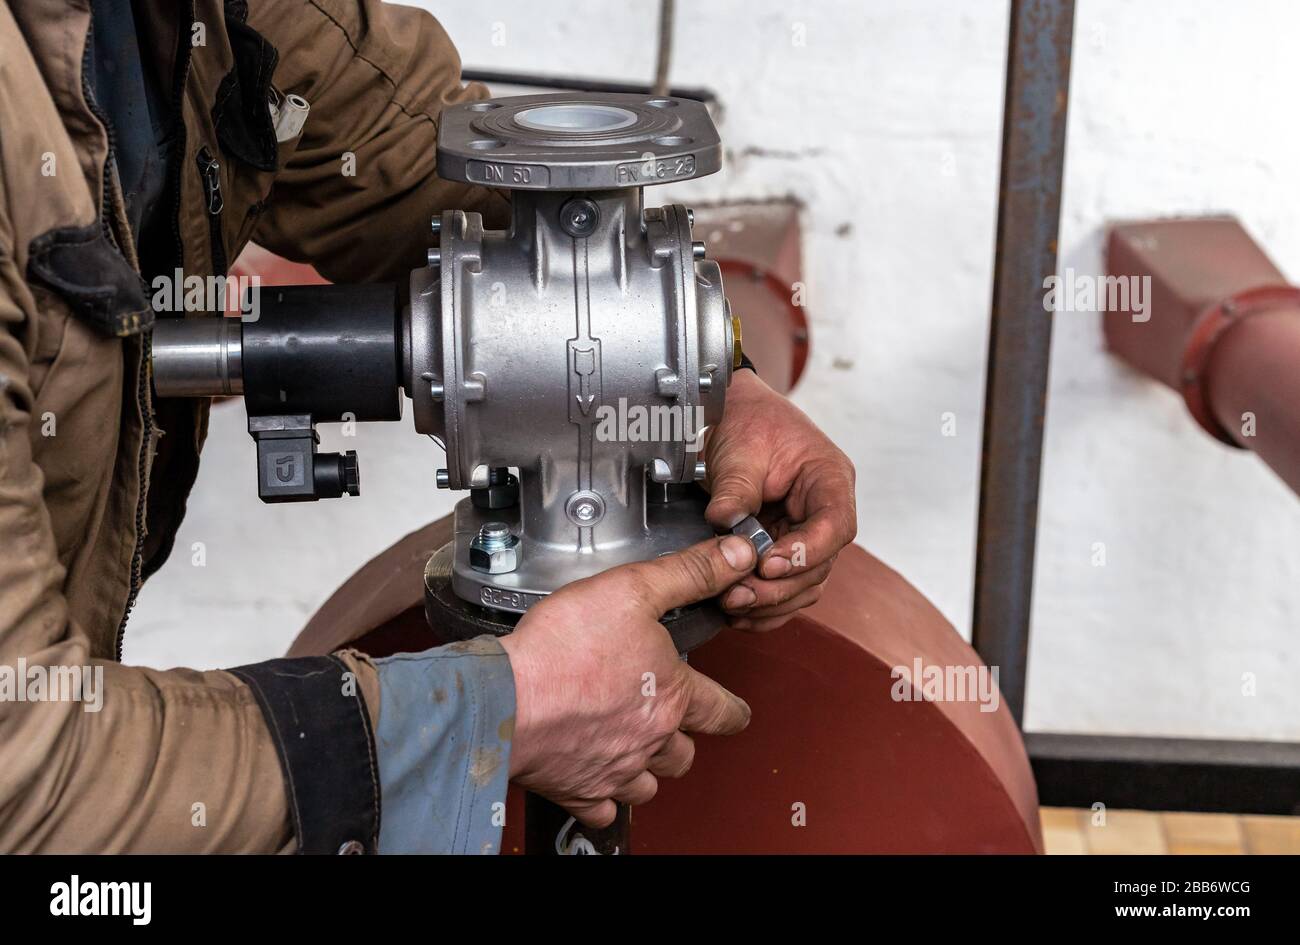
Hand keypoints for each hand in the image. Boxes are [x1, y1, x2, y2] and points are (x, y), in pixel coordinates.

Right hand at [500, 535, 755, 827]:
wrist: (506, 696)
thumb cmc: (565, 647)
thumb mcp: (634, 588)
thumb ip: (690, 574)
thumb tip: (737, 556)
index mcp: (673, 695)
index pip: (723, 710)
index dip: (732, 709)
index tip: (734, 711)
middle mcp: (651, 739)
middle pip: (685, 753)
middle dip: (682, 738)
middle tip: (670, 721)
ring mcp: (616, 769)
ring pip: (649, 785)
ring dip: (647, 769)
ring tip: (632, 745)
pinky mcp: (578, 790)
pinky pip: (605, 810)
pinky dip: (604, 799)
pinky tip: (595, 779)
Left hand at [704, 369, 856, 631]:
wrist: (729, 417)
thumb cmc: (746, 422)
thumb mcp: (739, 451)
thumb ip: (735, 491)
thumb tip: (725, 524)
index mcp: (828, 479)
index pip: (836, 525)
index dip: (806, 552)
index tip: (767, 564)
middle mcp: (824, 511)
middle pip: (819, 564)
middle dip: (779, 586)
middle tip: (737, 594)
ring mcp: (804, 534)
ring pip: (803, 584)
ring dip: (769, 601)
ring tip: (730, 604)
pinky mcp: (782, 550)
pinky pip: (783, 588)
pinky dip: (762, 605)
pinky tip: (736, 613)